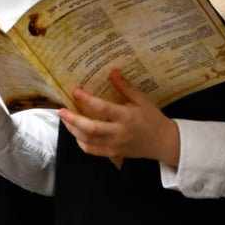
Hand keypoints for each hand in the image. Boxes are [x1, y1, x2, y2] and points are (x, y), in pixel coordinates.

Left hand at [58, 69, 180, 164]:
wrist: (163, 142)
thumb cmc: (152, 118)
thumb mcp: (141, 100)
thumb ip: (125, 87)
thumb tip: (113, 71)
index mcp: (126, 117)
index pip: (103, 108)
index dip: (87, 100)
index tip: (75, 91)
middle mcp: (119, 132)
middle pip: (91, 129)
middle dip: (73, 120)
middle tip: (61, 110)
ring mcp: (115, 145)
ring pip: (88, 141)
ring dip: (73, 130)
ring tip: (65, 119)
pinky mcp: (113, 153)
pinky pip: (92, 150)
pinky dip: (81, 143)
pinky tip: (77, 133)